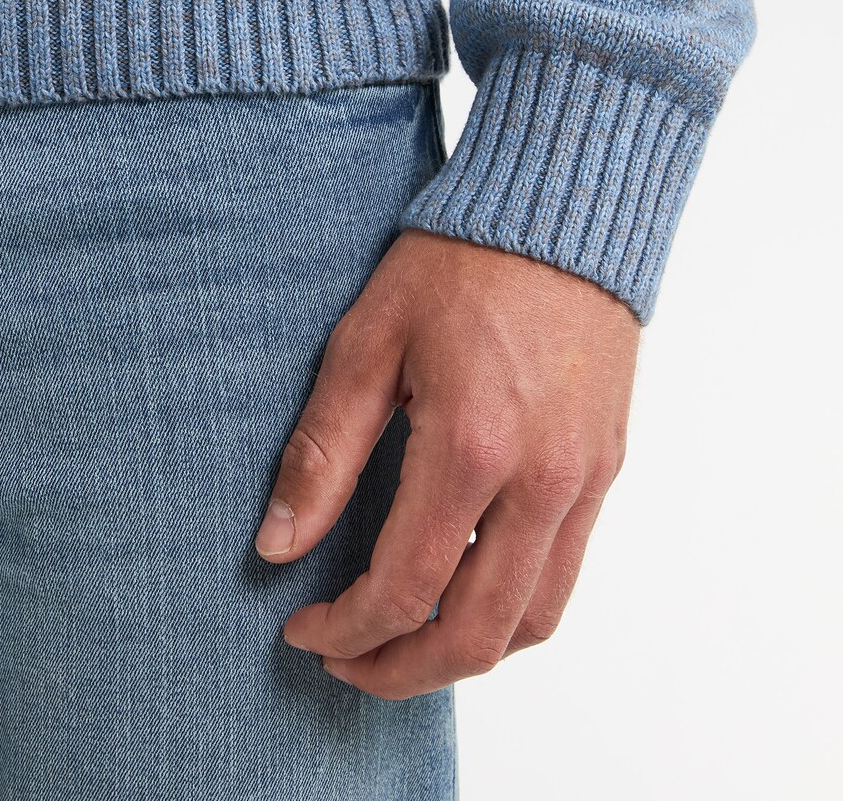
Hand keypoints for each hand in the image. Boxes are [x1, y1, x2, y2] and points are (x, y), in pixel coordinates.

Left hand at [255, 228, 639, 698]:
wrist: (562, 211)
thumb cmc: (462, 262)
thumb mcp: (369, 342)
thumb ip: (323, 451)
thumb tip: (276, 543)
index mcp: (473, 447)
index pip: (405, 589)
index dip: (346, 630)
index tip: (304, 629)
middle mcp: (542, 480)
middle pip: (477, 634)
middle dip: (401, 670)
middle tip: (347, 661)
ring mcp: (584, 479)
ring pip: (533, 620)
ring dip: (464, 651)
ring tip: (402, 638)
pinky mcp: (605, 467)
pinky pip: (566, 572)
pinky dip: (512, 607)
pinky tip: (463, 583)